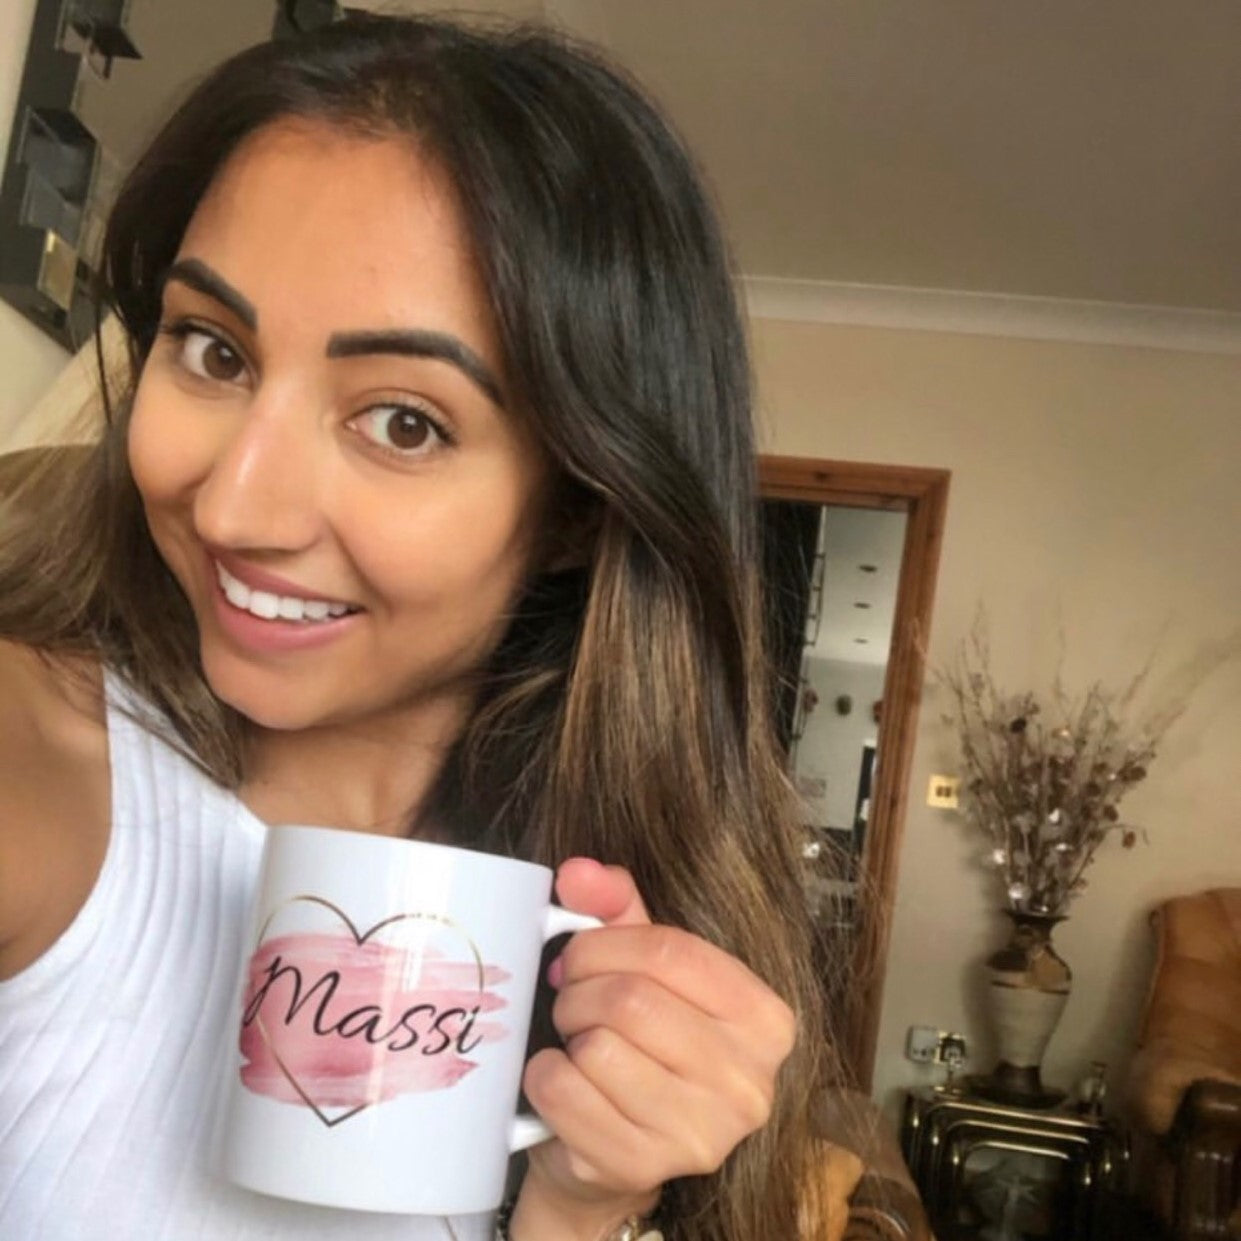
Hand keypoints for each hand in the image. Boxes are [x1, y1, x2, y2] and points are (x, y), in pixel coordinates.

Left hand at [511, 857, 796, 1238]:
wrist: (613, 1152)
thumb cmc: (639, 1042)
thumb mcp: (643, 964)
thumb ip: (617, 906)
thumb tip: (577, 872)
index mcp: (764, 1019)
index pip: (671, 951)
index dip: (605, 942)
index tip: (578, 953)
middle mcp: (749, 1082)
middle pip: (630, 999)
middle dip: (580, 991)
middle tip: (571, 1002)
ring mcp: (702, 1135)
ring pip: (597, 1049)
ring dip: (566, 1036)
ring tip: (576, 1042)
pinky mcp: (645, 1169)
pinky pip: (565, 1094)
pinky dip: (545, 1077)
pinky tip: (564, 1081)